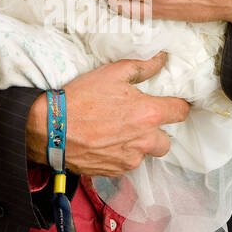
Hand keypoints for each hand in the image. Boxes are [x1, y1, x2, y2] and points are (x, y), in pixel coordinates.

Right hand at [25, 52, 189, 176]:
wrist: (50, 128)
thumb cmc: (80, 98)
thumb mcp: (112, 73)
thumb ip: (142, 67)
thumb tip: (162, 59)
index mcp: (148, 114)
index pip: (181, 112)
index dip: (177, 106)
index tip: (170, 104)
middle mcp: (144, 140)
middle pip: (167, 141)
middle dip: (156, 132)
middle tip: (137, 121)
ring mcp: (130, 159)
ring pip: (145, 154)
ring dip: (137, 146)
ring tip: (116, 133)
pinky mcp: (115, 172)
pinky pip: (126, 165)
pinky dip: (120, 156)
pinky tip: (104, 144)